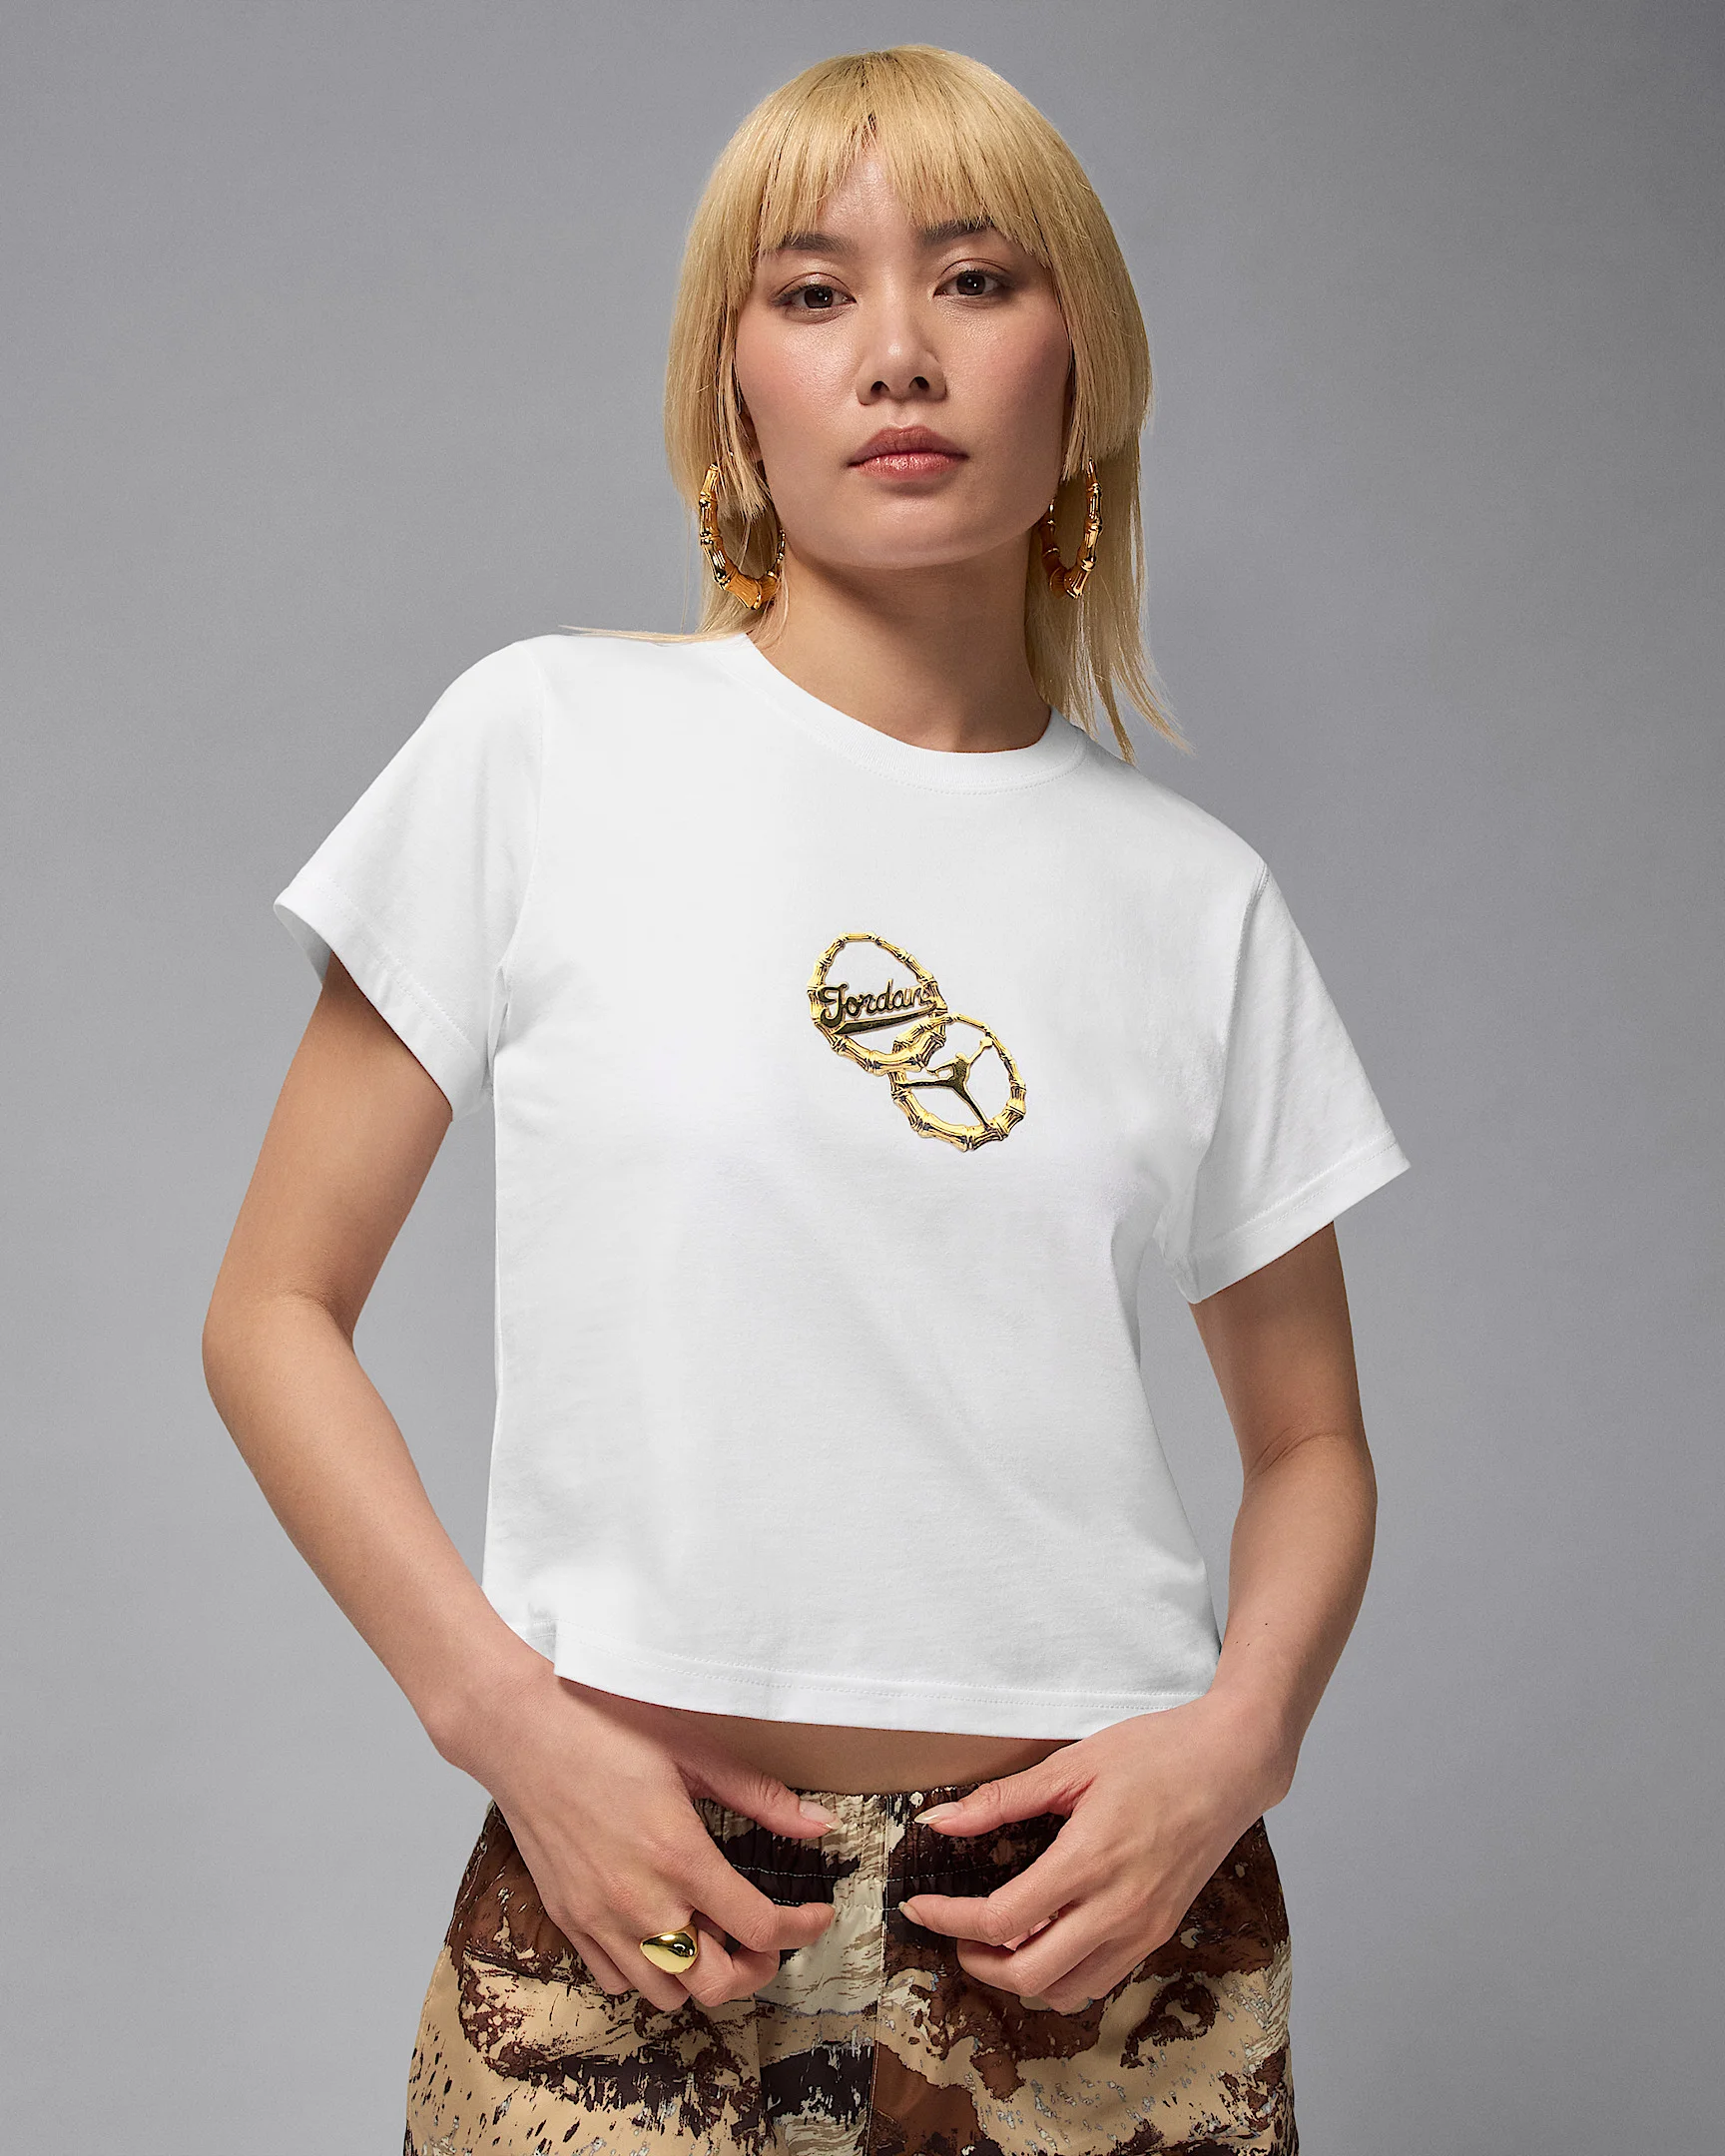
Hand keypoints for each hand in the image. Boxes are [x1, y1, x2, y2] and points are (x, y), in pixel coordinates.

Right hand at [438, 1654, 837, 2012]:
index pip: (759, 1927)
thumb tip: (818, 1824)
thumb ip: (759, 1795)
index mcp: (679, 1855)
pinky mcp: (567, 1919)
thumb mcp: (693, 1749)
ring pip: (665, 1994)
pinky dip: (647, 1971)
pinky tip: (659, 1927)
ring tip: (710, 1929)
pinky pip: (615, 1979)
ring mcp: (597, 1917)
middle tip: (765, 1936)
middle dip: (755, 1969)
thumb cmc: (603, 1726)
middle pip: (715, 1984)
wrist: (519, 1729)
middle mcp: (639, 1900)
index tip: (817, 1915)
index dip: (801, 1929)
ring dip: (700, 1974)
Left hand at [897, 1694, 1290, 2013]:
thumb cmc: (1156, 1752)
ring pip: (1066, 1991)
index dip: (949, 1919)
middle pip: (1028, 1974)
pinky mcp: (1159, 1933)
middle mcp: (1118, 1909)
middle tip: (955, 1929)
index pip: (1002, 1918)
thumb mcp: (1073, 1763)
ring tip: (996, 1937)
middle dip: (977, 1961)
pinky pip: (1099, 1979)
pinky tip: (1045, 1936)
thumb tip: (939, 1821)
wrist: (1233, 1763)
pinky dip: (1061, 1975)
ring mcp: (1143, 1929)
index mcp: (1090, 1860)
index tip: (920, 1905)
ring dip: (1019, 1976)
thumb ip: (1002, 1799)